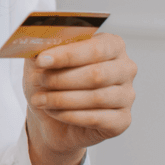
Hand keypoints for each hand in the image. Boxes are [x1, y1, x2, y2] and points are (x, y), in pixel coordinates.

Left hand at [24, 32, 136, 164]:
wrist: (53, 118)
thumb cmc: (53, 83)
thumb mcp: (43, 62)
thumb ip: (44, 48)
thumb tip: (36, 43)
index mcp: (112, 45)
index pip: (95, 48)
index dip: (67, 55)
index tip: (41, 60)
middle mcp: (125, 68)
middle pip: (97, 74)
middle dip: (61, 78)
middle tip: (38, 81)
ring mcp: (127, 95)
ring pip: (96, 98)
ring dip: (62, 99)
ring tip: (40, 100)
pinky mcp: (122, 120)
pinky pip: (96, 118)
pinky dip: (69, 115)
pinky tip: (53, 112)